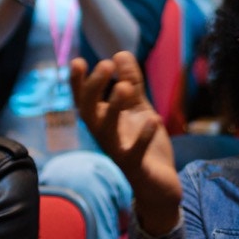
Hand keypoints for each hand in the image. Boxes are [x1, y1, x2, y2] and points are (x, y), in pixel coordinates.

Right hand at [71, 52, 181, 235]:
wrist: (159, 185)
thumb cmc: (144, 144)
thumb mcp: (138, 108)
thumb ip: (131, 82)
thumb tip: (120, 53)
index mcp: (103, 120)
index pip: (85, 99)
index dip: (79, 82)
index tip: (78, 61)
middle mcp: (105, 136)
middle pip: (89, 112)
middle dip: (94, 88)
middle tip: (104, 64)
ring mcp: (118, 152)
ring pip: (107, 131)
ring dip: (114, 108)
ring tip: (124, 87)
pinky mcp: (136, 167)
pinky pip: (135, 153)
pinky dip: (143, 137)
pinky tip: (153, 118)